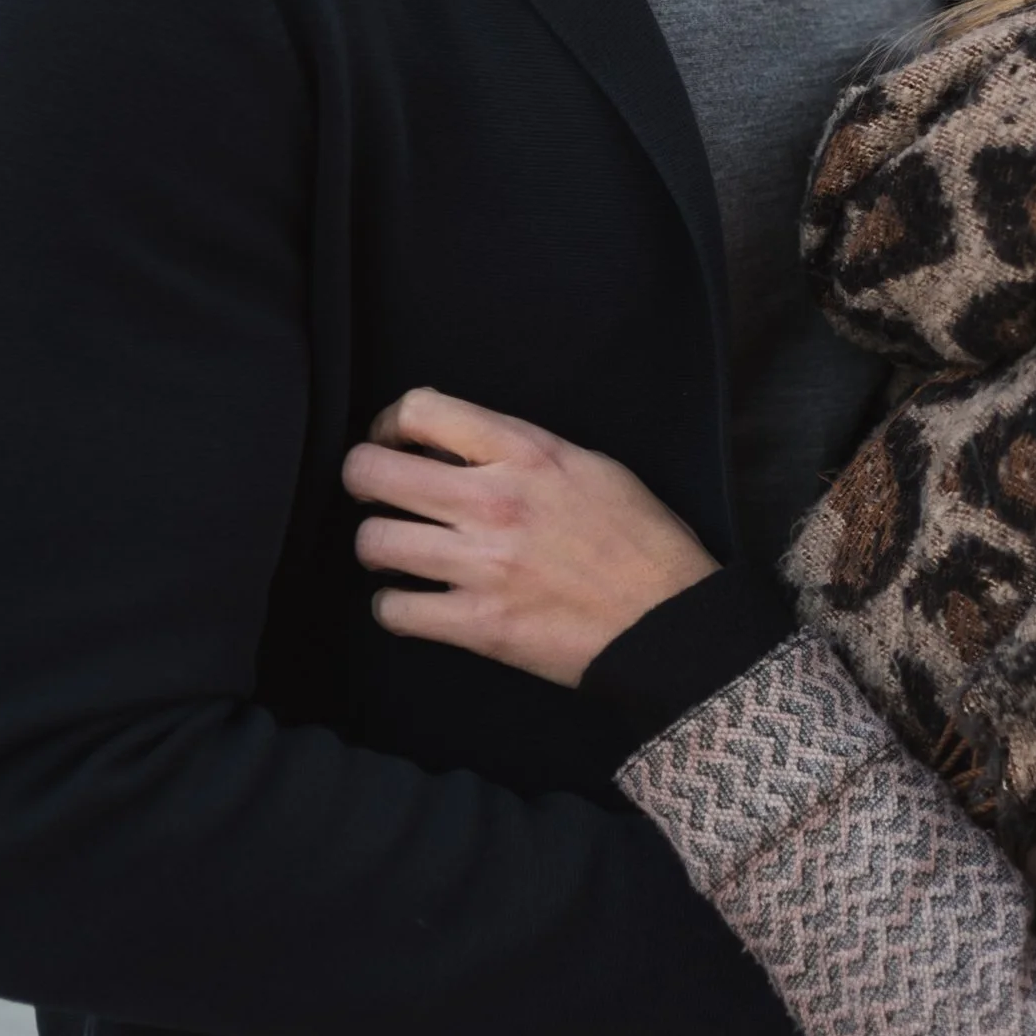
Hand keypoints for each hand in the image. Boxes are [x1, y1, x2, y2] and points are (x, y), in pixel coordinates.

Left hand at [344, 388, 716, 687]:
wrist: (671, 625)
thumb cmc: (643, 543)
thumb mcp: (593, 467)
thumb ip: (524, 451)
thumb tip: (461, 448)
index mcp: (527, 453)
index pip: (419, 409)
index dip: (390, 425)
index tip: (395, 443)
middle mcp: (494, 501)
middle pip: (371, 472)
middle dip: (364, 481)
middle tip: (380, 497)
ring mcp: (482, 566)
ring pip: (372, 541)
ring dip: (378, 547)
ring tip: (399, 552)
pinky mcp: (478, 626)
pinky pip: (393, 610)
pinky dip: (396, 607)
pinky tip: (417, 602)